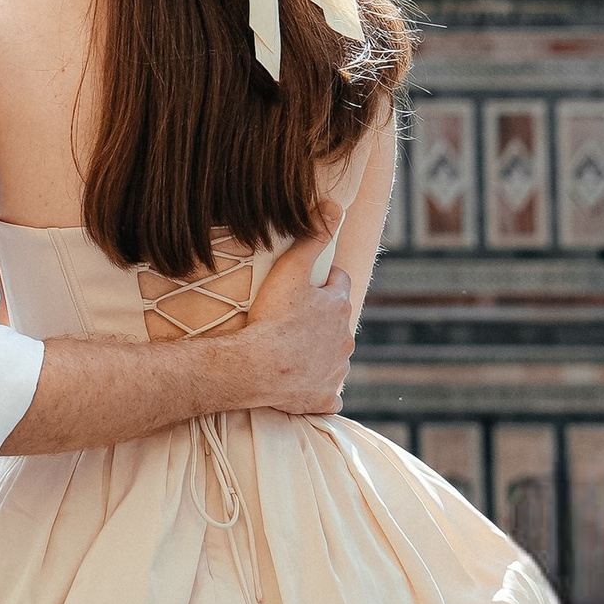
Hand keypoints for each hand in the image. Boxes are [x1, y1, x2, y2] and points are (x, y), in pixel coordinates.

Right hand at [236, 248, 355, 416]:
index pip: (339, 284)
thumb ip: (312, 237)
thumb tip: (334, 206)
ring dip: (319, 352)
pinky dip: (318, 388)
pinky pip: (328, 392)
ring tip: (290, 350)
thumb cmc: (272, 318)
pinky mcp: (326, 397)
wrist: (258, 367)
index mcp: (339, 307)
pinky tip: (301, 384)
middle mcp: (345, 339)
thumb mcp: (290, 269)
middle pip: (338, 323)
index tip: (306, 284)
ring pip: (334, 357)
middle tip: (292, 319)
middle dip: (321, 319)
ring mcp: (337, 370)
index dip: (323, 281)